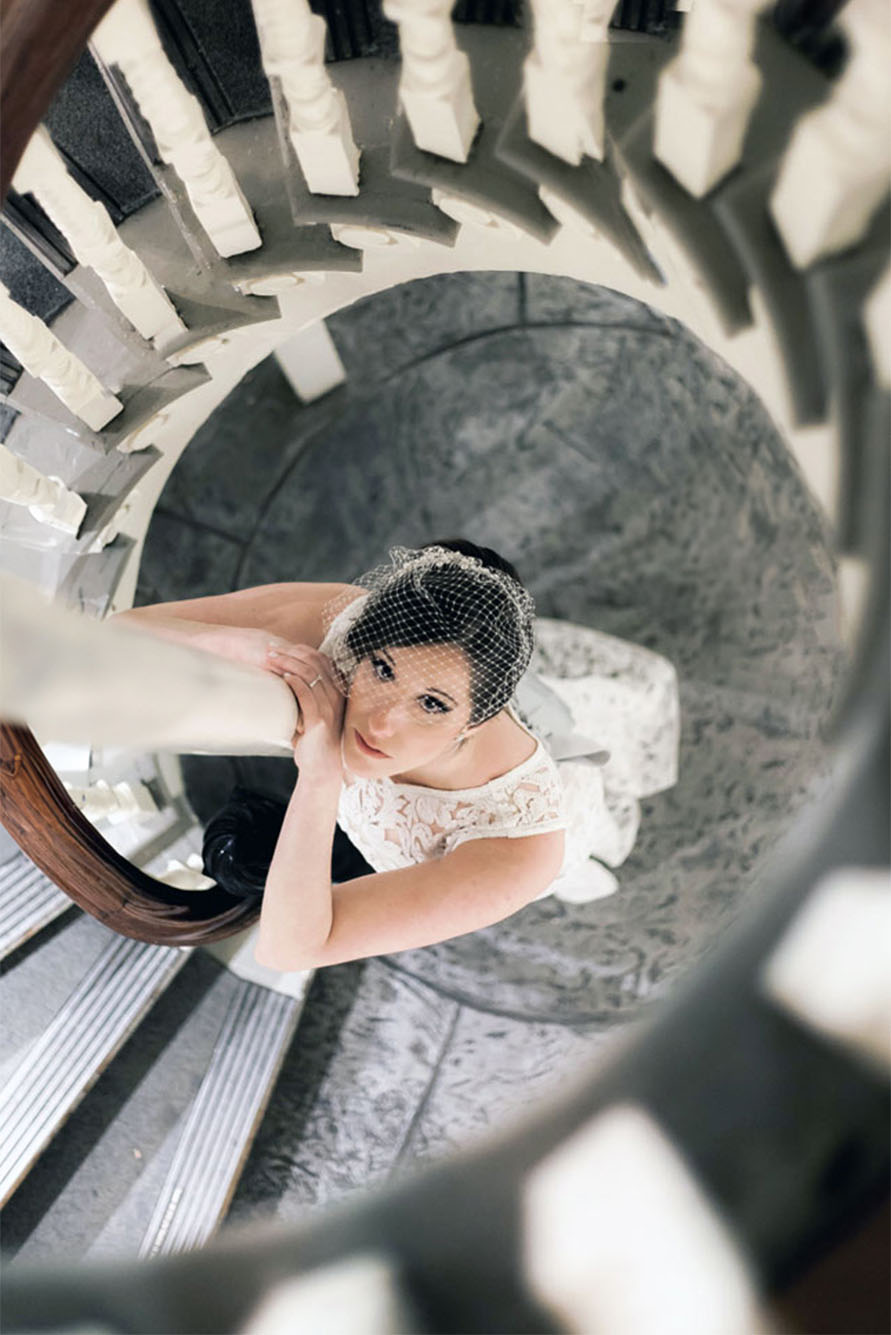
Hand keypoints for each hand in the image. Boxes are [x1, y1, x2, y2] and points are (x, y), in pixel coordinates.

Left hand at [266, 643, 344, 780]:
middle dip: (290, 653)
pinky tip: (283, 678)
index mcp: (336, 691)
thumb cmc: (314, 740)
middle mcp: (336, 696)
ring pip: (309, 675)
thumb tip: (285, 679)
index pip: (321, 660)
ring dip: (288, 664)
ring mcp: (330, 707)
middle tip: (270, 651)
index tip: (280, 648)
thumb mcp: (314, 713)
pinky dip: (295, 683)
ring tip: (271, 660)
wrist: (322, 768)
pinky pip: (307, 695)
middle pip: (314, 663)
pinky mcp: (320, 720)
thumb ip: (306, 696)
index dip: (300, 650)